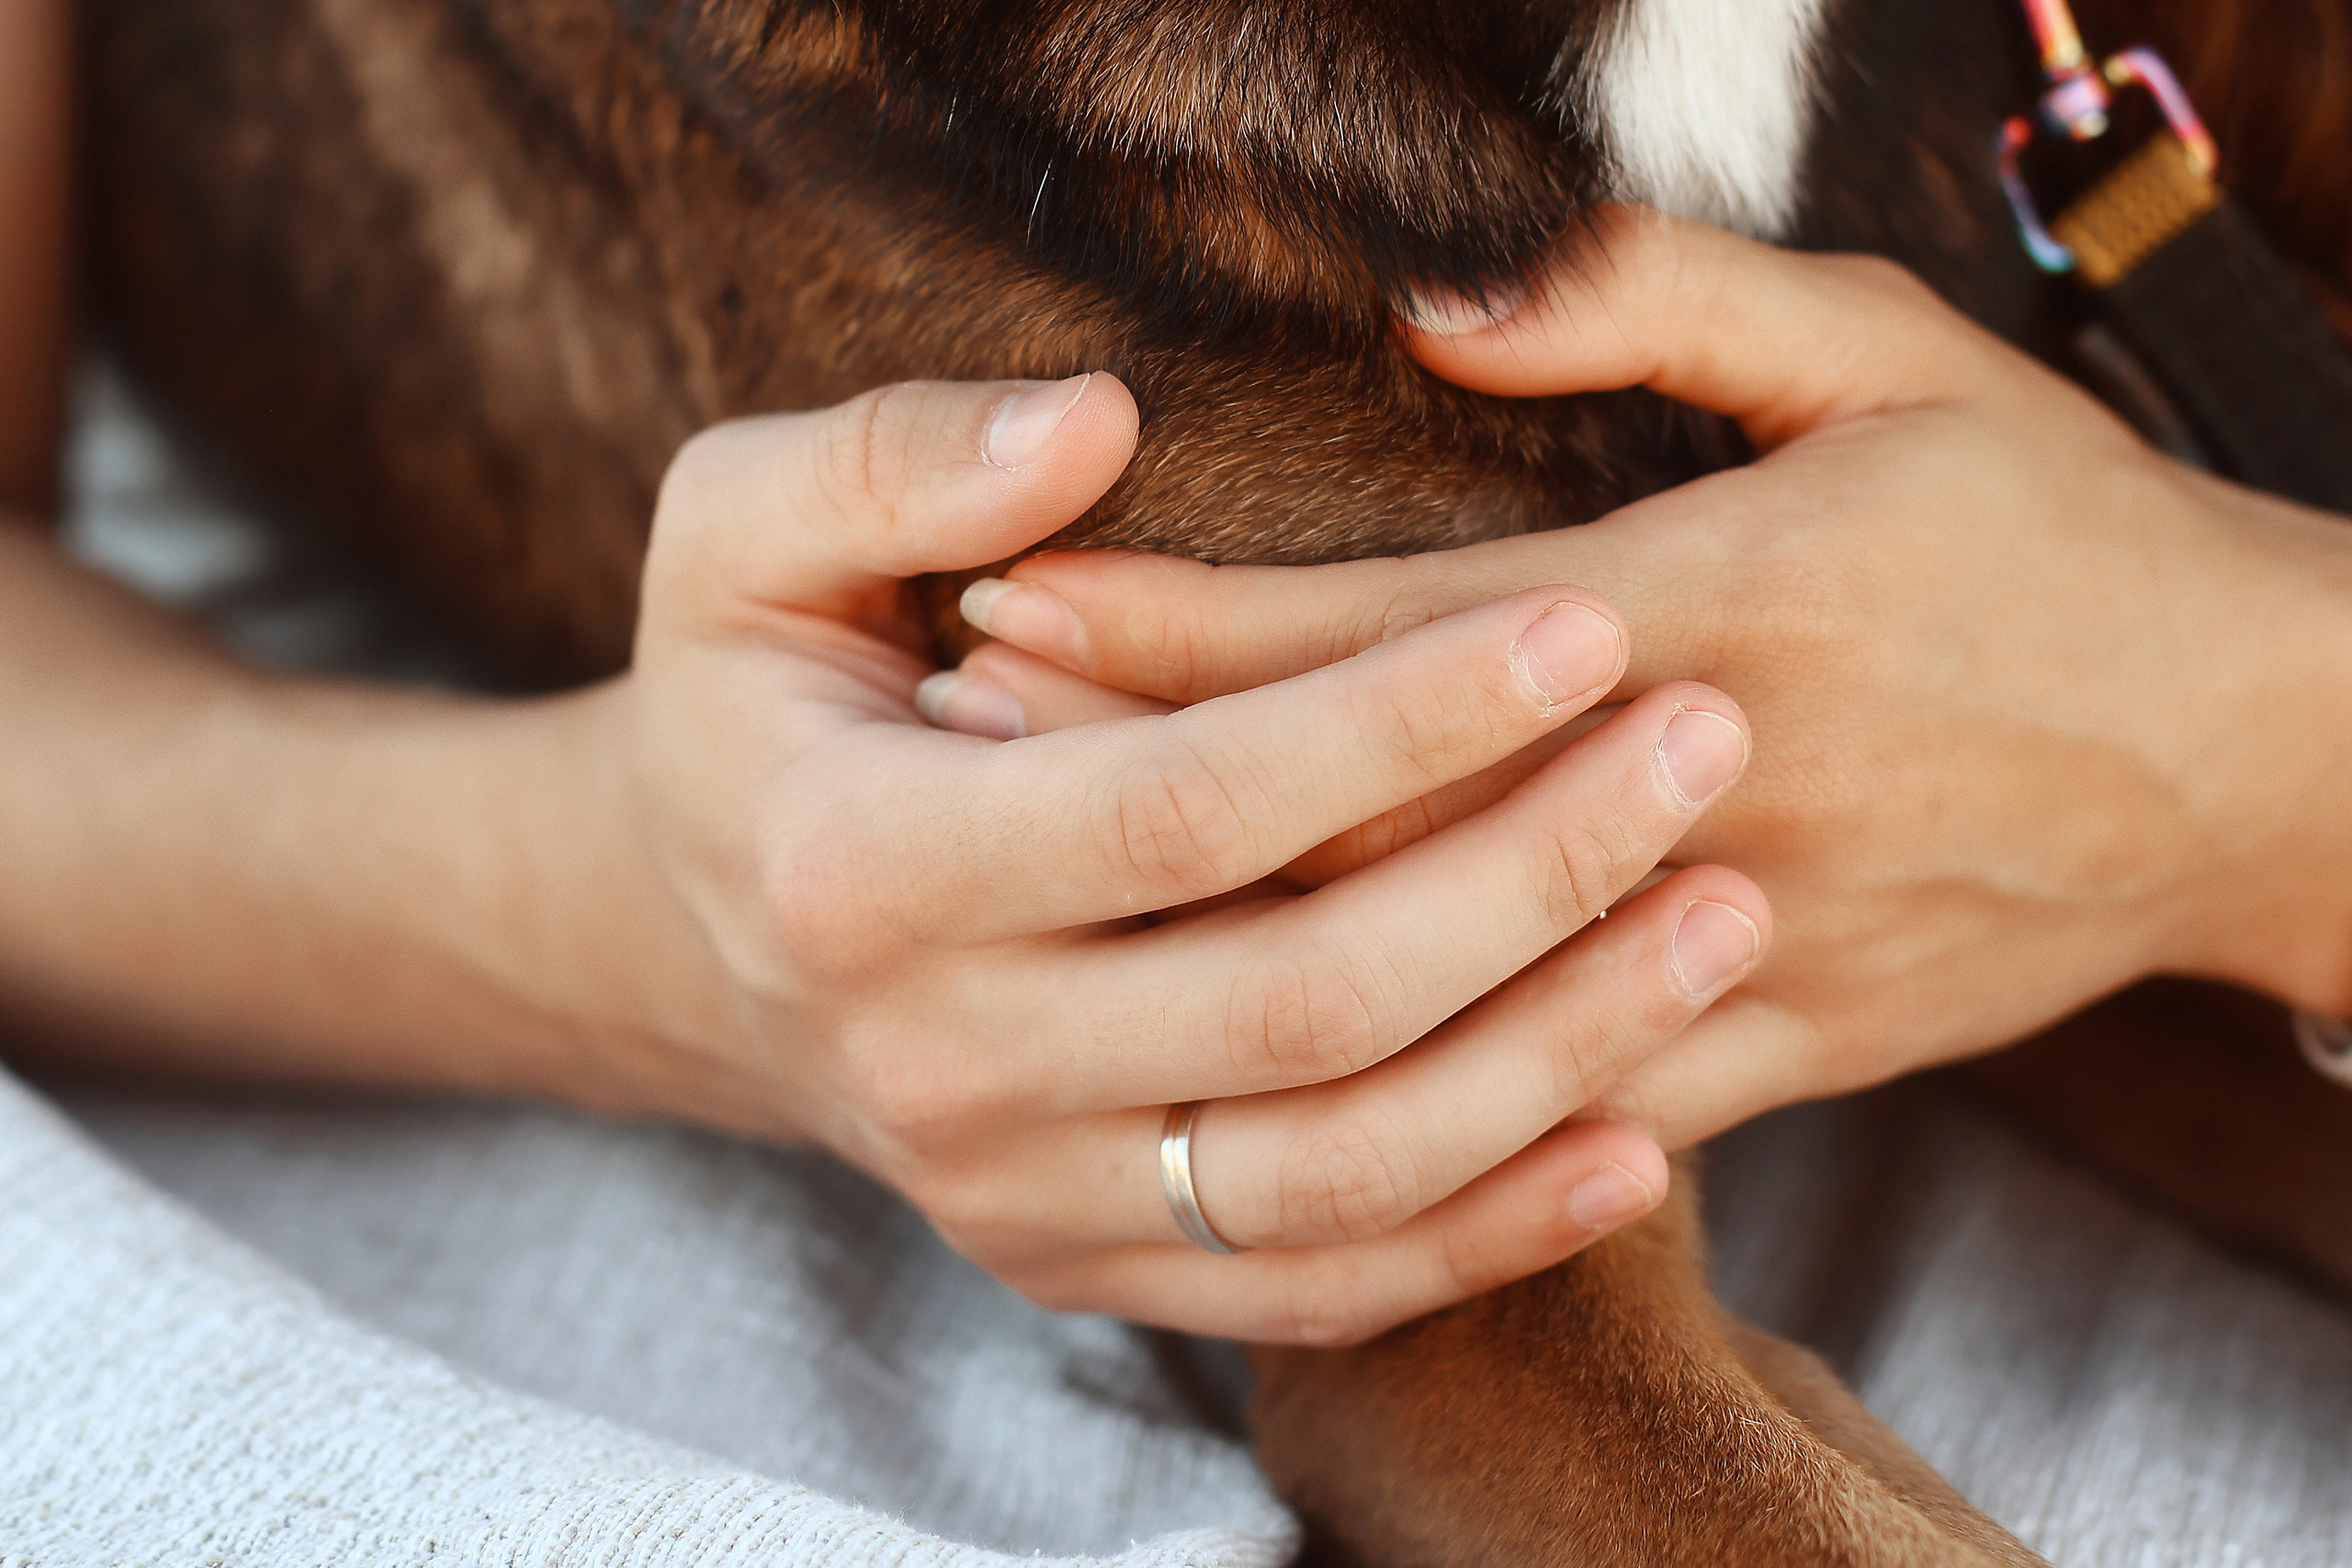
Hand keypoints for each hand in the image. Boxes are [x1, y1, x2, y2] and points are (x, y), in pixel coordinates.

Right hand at [576, 371, 1770, 1341]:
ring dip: (1553, 1057)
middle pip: (1297, 1005)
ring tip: (1725, 921)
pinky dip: (1485, 1231)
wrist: (703, 935)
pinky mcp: (1084, 1265)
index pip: (1179, 805)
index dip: (1396, 721)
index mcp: (862, 868)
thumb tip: (1094, 422)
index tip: (1585, 620)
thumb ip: (896, 461)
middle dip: (1529, 876)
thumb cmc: (754, 698)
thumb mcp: (739, 532)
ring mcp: (1016, 1195)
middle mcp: (939, 1066)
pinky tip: (1638, 1137)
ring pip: (1336, 1172)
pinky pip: (1313, 1284)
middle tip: (1707, 745)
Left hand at [930, 208, 2351, 1150]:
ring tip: (1054, 895)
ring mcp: (1741, 941)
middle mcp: (1699, 790)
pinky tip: (1264, 1064)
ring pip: (1432, 984)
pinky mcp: (1790, 1047)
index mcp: (1704, 606)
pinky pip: (1560, 1102)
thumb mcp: (1890, 357)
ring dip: (1221, 937)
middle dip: (1132, 782)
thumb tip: (1435, 303)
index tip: (1003, 608)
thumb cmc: (2061, 535)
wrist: (2254, 754)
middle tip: (957, 751)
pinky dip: (1404, 1086)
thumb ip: (1655, 305)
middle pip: (1350, 817)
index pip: (1361, 636)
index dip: (1162, 629)